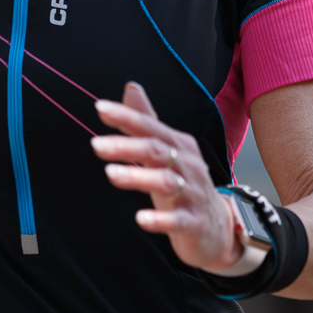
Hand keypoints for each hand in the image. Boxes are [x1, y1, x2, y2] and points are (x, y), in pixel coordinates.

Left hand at [91, 82, 240, 271]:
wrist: (217, 225)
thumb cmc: (184, 183)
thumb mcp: (167, 150)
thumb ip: (147, 121)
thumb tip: (131, 87)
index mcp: (179, 145)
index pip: (150, 126)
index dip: (126, 117)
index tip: (100, 108)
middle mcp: (188, 165)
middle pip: (156, 151)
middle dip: (126, 146)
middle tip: (95, 145)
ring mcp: (193, 193)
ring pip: (166, 181)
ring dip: (138, 176)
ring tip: (110, 174)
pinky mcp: (194, 222)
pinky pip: (178, 220)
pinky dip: (160, 219)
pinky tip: (141, 218)